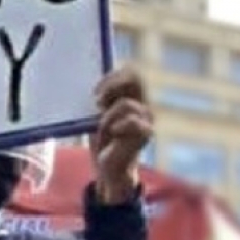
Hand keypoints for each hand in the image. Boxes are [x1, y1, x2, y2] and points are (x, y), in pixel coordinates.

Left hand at [89, 66, 151, 203]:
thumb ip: (101, 99)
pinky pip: (132, 121)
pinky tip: (114, 134)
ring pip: (126, 104)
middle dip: (113, 86)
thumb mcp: (98, 115)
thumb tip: (91, 84)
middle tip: (97, 101)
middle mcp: (144, 103)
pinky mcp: (147, 132)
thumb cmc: (103, 140)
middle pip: (136, 78)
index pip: (130, 73)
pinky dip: (118, 126)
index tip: (94, 92)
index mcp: (133, 96)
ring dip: (108, 116)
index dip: (111, 77)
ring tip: (104, 129)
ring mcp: (147, 118)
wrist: (108, 166)